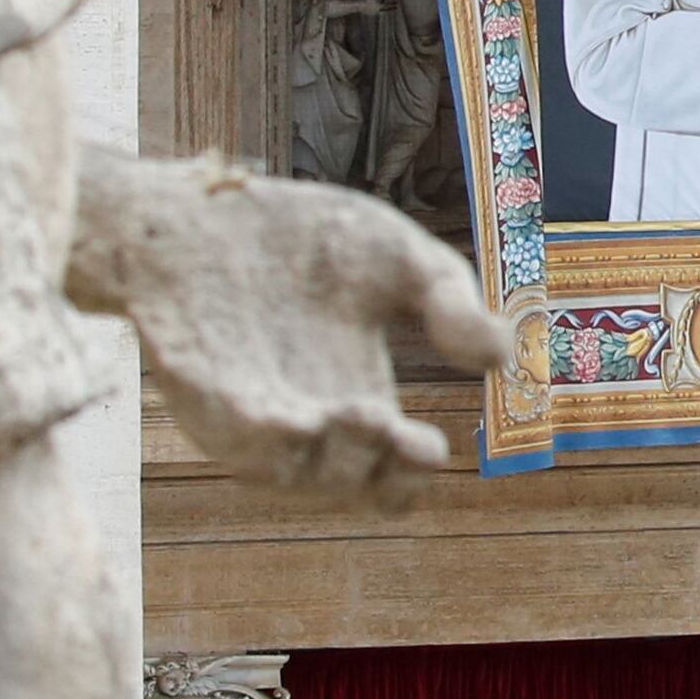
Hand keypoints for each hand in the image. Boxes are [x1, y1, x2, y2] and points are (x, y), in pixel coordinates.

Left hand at [68, 146, 507, 482]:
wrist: (197, 212)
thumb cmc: (299, 240)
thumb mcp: (397, 258)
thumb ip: (450, 301)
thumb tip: (502, 360)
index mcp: (361, 396)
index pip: (396, 473)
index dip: (418, 472)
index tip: (432, 443)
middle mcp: (313, 419)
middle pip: (359, 486)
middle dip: (385, 467)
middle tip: (398, 427)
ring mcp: (257, 416)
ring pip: (302, 476)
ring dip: (335, 455)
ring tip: (357, 410)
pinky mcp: (208, 398)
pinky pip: (241, 441)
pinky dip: (269, 439)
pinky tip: (294, 418)